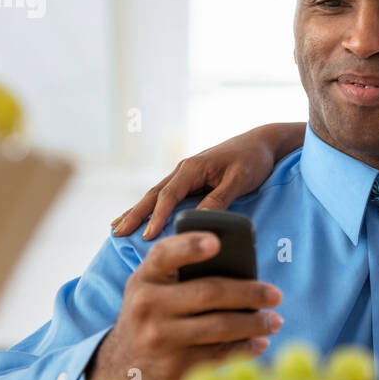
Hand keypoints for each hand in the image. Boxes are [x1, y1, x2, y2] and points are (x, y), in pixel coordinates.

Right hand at [85, 232, 282, 379]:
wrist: (122, 368)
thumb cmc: (151, 316)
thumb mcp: (152, 289)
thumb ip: (182, 274)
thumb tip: (243, 269)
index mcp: (145, 278)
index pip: (166, 255)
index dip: (191, 246)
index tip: (217, 241)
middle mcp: (148, 306)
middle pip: (208, 293)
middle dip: (249, 293)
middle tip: (276, 295)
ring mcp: (160, 338)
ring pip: (219, 326)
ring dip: (254, 324)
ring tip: (274, 321)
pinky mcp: (174, 368)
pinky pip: (219, 354)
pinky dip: (245, 348)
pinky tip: (259, 342)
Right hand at [110, 123, 302, 240]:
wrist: (262, 142)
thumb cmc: (252, 160)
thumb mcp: (239, 179)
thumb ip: (219, 198)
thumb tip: (198, 219)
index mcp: (192, 168)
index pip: (168, 195)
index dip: (157, 217)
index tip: (147, 236)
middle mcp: (184, 170)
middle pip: (153, 194)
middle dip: (134, 214)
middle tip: (116, 233)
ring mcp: (186, 175)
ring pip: (156, 194)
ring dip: (137, 210)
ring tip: (117, 227)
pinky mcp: (192, 180)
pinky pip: (166, 195)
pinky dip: (151, 207)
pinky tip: (142, 216)